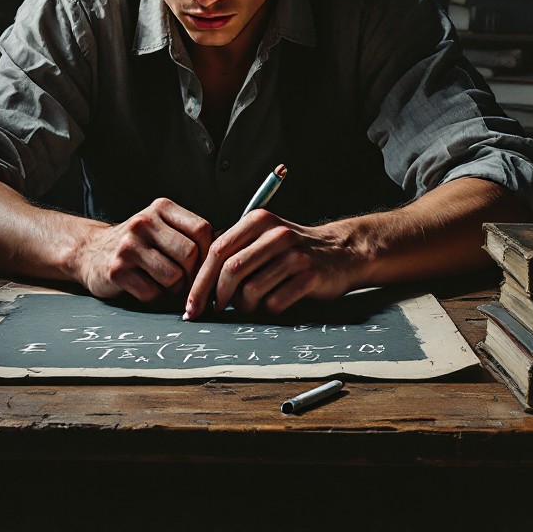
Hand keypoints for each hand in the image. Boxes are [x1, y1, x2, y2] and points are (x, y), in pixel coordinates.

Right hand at [72, 198, 211, 302]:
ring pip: (173, 277)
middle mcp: (144, 223)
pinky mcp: (116, 270)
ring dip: (174, 288)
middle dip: (193, 275)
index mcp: (161, 208)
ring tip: (165, 283)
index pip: (202, 230)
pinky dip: (153, 295)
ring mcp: (128, 246)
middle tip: (187, 282)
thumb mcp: (162, 226)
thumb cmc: (137, 243)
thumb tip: (230, 253)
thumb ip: (190, 234)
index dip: (210, 254)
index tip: (206, 267)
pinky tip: (144, 285)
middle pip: (190, 255)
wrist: (90, 251)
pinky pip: (151, 292)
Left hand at [183, 210, 359, 318]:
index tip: (191, 304)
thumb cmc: (292, 249)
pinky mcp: (310, 275)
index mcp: (257, 221)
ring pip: (251, 289)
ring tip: (249, 304)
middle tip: (212, 311)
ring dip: (244, 305)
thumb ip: (233, 249)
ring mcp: (294, 254)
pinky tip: (273, 302)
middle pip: (231, 269)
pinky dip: (268, 308)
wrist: (341, 251)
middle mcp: (275, 233)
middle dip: (215, 296)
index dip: (200, 281)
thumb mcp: (262, 236)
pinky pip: (275, 302)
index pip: (217, 250)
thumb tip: (195, 279)